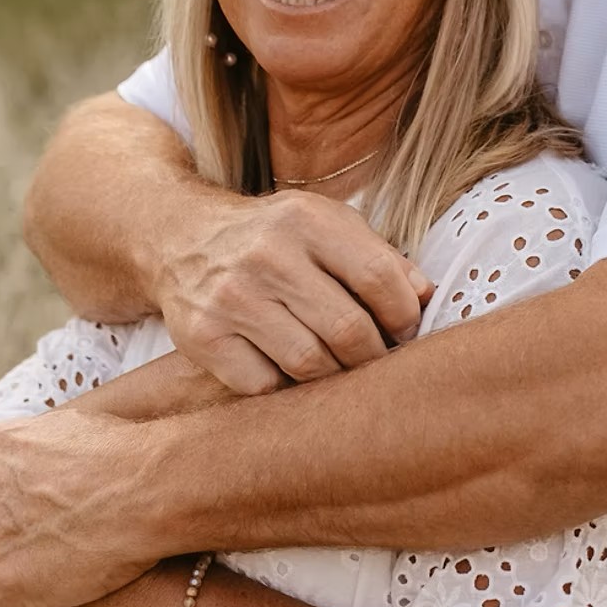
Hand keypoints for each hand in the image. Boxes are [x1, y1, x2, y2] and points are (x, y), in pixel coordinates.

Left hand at [0, 409, 162, 606]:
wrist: (151, 486)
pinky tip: (60, 603)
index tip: (26, 526)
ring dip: (15, 580)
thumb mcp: (67, 427)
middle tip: (39, 557)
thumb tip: (38, 458)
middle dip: (0, 548)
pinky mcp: (10, 587)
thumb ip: (36, 448)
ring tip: (54, 581)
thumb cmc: (127, 453)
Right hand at [155, 186, 433, 392]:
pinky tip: (288, 369)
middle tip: (375, 360)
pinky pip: (265, 386)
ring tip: (338, 366)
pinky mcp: (203, 337)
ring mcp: (231, 298)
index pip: (378, 277)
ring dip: (335, 376)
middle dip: (373, 355)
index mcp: (306, 219)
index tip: (405, 331)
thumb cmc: (273, 237)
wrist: (180, 237)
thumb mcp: (326, 224)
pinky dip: (285, 387)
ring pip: (310, 364)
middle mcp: (267, 255)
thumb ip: (379, 257)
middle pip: (348, 330)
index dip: (404, 315)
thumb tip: (426, 298)